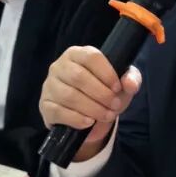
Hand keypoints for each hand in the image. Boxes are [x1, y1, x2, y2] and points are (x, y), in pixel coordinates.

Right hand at [39, 46, 140, 161]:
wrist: (88, 118)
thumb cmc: (104, 93)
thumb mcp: (121, 85)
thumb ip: (131, 79)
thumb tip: (129, 83)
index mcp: (77, 54)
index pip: (91, 57)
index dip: (107, 73)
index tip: (118, 88)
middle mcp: (60, 66)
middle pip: (79, 77)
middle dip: (101, 94)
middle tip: (115, 106)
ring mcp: (50, 85)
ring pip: (69, 95)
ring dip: (92, 108)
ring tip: (106, 115)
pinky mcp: (45, 105)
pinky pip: (59, 111)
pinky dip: (76, 118)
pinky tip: (89, 122)